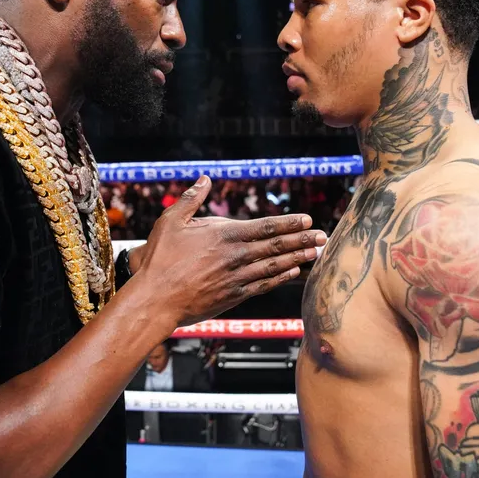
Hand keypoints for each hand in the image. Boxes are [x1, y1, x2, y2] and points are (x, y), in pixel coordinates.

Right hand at [135, 175, 324, 328]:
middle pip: (276, 246)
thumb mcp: (170, 221)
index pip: (265, 227)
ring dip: (298, 258)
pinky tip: (294, 272)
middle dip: (302, 240)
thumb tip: (204, 178)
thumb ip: (191, 198)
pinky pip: (263, 284)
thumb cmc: (160, 259)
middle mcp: (235, 256)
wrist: (155, 299)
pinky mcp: (233, 295)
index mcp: (223, 235)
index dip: (288, 223)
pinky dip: (281, 277)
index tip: (306, 219)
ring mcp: (236, 278)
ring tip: (316, 252)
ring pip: (274, 266)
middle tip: (323, 235)